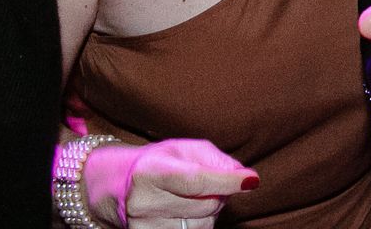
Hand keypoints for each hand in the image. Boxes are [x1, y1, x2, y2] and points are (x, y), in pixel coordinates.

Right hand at [82, 137, 257, 228]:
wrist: (119, 187)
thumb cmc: (160, 163)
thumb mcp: (187, 150)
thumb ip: (219, 160)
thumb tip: (245, 178)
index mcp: (151, 172)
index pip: (197, 180)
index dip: (227, 182)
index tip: (251, 180)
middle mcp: (144, 202)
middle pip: (206, 205)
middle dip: (220, 195)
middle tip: (211, 184)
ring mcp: (145, 225)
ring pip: (202, 225)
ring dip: (210, 212)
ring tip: (193, 198)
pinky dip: (198, 224)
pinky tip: (186, 212)